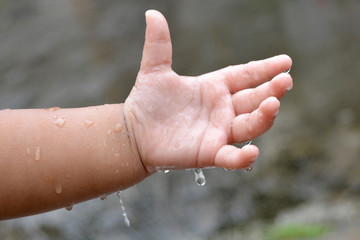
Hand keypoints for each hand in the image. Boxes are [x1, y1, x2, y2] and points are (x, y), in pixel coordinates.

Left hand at [124, 10, 291, 171]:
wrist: (134, 133)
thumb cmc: (146, 102)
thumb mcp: (155, 70)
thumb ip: (158, 44)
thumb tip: (152, 13)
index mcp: (213, 88)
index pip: (245, 76)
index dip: (265, 68)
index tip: (286, 61)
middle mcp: (221, 110)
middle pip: (253, 99)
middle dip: (272, 90)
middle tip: (285, 80)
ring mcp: (218, 132)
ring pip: (249, 125)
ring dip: (264, 117)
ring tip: (273, 104)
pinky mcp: (209, 153)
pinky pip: (231, 157)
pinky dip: (243, 158)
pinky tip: (253, 153)